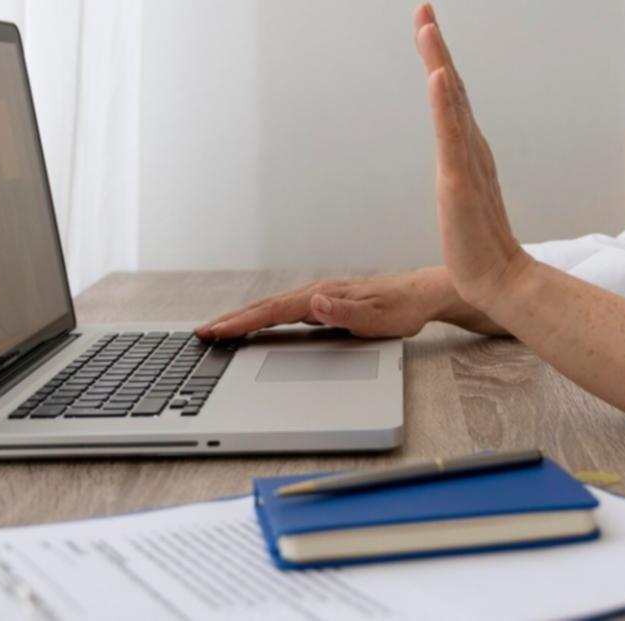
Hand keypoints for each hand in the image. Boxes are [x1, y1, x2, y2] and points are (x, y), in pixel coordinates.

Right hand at [194, 270, 447, 339]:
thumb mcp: (377, 317)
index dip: (243, 322)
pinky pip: (286, 311)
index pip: (275, 310)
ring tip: (219, 329)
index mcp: (324, 296)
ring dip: (245, 317)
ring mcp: (320, 297)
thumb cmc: (402, 308)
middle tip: (203, 332)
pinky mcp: (325, 304)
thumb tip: (313, 303)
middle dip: (233, 319)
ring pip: (274, 308)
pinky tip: (257, 325)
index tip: (218, 330)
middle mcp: (318, 293)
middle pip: (267, 306)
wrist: (421, 296)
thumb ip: (344, 312)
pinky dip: (264, 317)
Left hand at [413, 3, 533, 311]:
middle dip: (436, 46)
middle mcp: (472, 146)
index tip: (426, 23)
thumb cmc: (478, 243)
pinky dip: (445, 103)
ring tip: (427, 27)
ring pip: (452, 102)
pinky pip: (452, 135)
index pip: (451, 96)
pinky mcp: (460, 181)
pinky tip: (438, 76)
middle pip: (452, 86)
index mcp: (469, 149)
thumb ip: (461, 170)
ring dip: (439, 61)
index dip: (438, 58)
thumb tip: (456, 154)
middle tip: (424, 9)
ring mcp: (468, 161)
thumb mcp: (462, 195)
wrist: (499, 280)